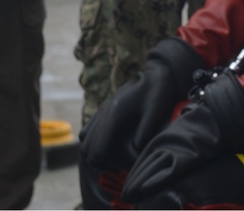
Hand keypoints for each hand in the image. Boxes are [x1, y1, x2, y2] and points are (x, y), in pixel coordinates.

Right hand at [79, 38, 202, 170]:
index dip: (103, 162)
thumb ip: (145, 131)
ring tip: (109, 158)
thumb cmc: (158, 94)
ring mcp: (103, 109)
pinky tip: (107, 144)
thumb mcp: (156, 112)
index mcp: (115, 114)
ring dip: (93, 150)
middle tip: (113, 166)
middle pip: (87, 146)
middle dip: (97, 159)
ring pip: (85, 137)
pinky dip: (93, 139)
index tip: (115, 168)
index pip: (98, 147)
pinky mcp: (104, 107)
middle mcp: (104, 111)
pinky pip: (89, 128)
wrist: (157, 75)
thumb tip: (136, 149)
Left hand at [121, 72, 243, 202]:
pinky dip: (156, 181)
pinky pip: (169, 171)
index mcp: (163, 137)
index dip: (136, 173)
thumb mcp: (181, 133)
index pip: (144, 158)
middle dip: (134, 182)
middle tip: (125, 195)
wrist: (219, 117)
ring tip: (130, 196)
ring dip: (140, 184)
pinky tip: (146, 189)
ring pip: (152, 169)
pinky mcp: (187, 157)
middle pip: (145, 165)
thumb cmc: (203, 126)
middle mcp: (166, 143)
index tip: (129, 186)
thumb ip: (172, 146)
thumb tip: (165, 163)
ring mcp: (176, 149)